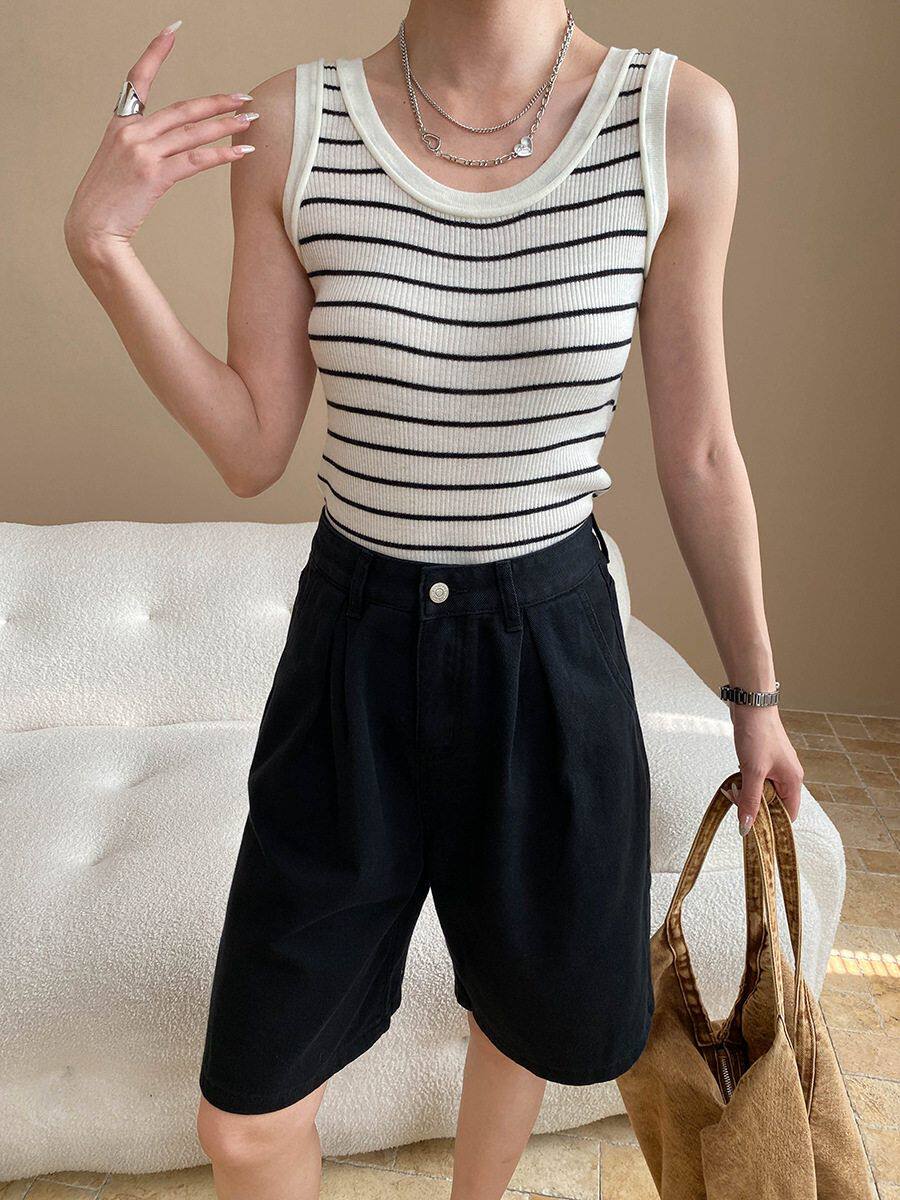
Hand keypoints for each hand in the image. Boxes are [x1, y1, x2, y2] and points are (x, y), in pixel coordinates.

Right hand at [63, 20, 258, 262]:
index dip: (156, 53)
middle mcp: (131, 133)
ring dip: (226, 126)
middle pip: (182, 110)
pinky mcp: (154, 176)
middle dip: (216, 102)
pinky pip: (196, 160)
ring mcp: (142, 153)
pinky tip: (242, 151)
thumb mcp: (116, 165)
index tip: (172, 32)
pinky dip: (222, 154)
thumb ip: (140, 149)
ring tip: (250, 120)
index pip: (137, 79)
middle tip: (243, 96)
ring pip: (193, 133)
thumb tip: (169, 148)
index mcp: (119, 126)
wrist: (91, 230)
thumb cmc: (106, 203)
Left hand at [728, 706, 803, 833]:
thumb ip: (750, 800)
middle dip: (755, 807)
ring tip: (732, 790)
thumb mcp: (752, 771)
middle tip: (736, 802)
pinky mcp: (764, 759)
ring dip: (748, 794)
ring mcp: (776, 767)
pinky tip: (734, 778)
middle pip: (774, 804)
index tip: (753, 829)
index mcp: (793, 781)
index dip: (772, 824)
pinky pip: (756, 779)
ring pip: (763, 791)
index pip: (788, 815)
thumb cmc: (757, 733)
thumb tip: (747, 826)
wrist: (751, 704)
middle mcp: (788, 775)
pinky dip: (745, 782)